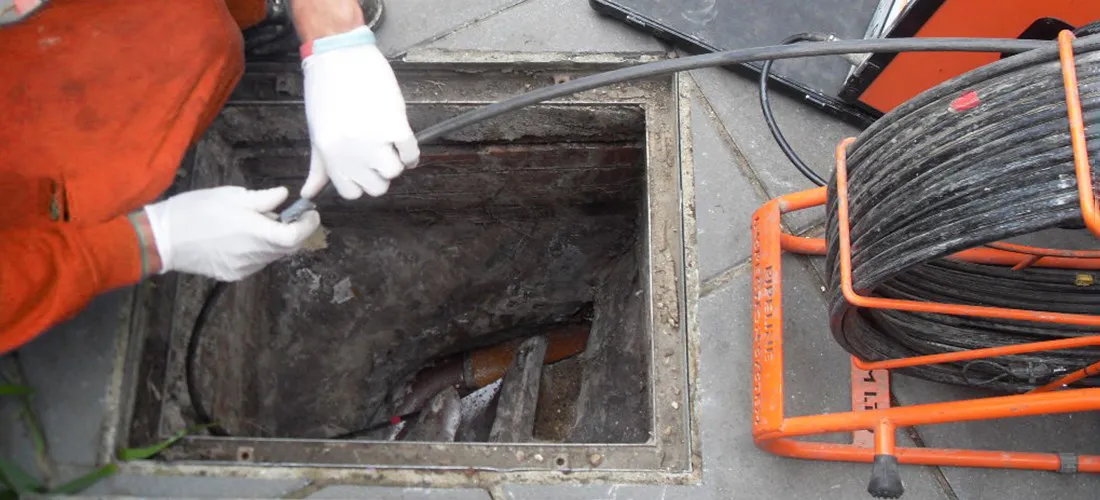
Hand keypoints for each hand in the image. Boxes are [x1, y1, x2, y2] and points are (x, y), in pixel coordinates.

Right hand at [143, 186, 320, 280]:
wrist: (162, 239)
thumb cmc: (195, 210)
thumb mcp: (230, 196)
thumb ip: (262, 199)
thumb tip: (283, 197)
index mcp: (257, 233)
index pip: (296, 236)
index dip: (308, 225)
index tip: (310, 213)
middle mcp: (255, 255)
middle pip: (288, 248)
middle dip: (294, 231)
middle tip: (287, 214)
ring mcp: (244, 268)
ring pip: (272, 255)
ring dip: (275, 240)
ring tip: (259, 223)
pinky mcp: (233, 275)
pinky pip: (256, 262)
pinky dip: (259, 250)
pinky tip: (243, 237)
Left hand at [302, 38, 418, 199]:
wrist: (340, 55)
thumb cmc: (325, 90)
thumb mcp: (317, 132)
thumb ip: (319, 167)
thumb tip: (309, 193)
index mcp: (331, 156)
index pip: (351, 193)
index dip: (360, 182)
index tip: (362, 169)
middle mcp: (352, 153)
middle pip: (377, 187)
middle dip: (379, 173)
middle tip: (377, 154)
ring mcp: (375, 141)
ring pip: (394, 172)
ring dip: (395, 160)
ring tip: (388, 143)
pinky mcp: (395, 125)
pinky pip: (411, 153)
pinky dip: (410, 151)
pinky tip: (402, 138)